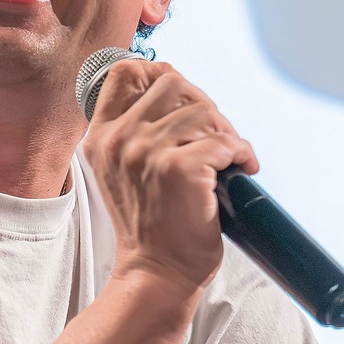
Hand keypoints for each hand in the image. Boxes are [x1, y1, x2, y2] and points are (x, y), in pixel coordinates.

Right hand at [82, 60, 257, 292]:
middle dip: (203, 104)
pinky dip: (242, 154)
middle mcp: (119, 140)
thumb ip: (136, 130)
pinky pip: (225, 142)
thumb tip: (178, 88)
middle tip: (216, 137)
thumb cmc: (149, 224)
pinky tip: (241, 171)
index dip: (161, 74)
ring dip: (226, 133)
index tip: (184, 100)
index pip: (125, 71)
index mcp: (101, 137)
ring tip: (227, 160)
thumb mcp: (123, 170)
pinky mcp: (180, 169)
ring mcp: (148, 152)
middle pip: (173, 82)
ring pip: (204, 110)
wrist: (156, 272)